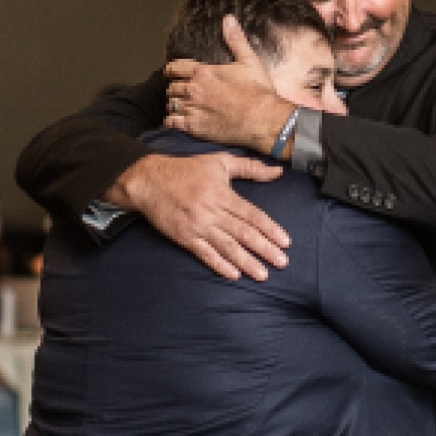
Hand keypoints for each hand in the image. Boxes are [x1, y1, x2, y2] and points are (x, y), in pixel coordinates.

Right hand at [121, 153, 289, 281]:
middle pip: (243, 233)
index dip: (270, 229)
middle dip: (264, 249)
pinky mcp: (184, 237)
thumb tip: (277, 171)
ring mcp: (198, 226)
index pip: (252, 215)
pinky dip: (219, 264)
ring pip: (227, 246)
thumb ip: (250, 167)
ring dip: (246, 262)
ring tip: (263, 274)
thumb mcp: (219, 161)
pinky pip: (204, 254)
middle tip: (282, 262)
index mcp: (223, 194)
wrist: (149, 180)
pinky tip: (233, 274)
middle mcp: (212, 211)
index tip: (285, 242)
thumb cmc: (187, 170)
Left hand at [163, 15, 294, 155]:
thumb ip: (235, 40)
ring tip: (180, 105)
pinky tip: (178, 120)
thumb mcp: (249, 61)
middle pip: (172, 87)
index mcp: (204, 72)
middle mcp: (195, 90)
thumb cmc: (258, 92)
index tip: (171, 72)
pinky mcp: (195, 128)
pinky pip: (172, 122)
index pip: (176, 67)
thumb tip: (228, 19)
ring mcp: (194, 109)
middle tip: (180, 91)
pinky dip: (172, 120)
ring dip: (174, 104)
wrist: (264, 120)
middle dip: (175, 88)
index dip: (171, 69)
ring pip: (171, 104)